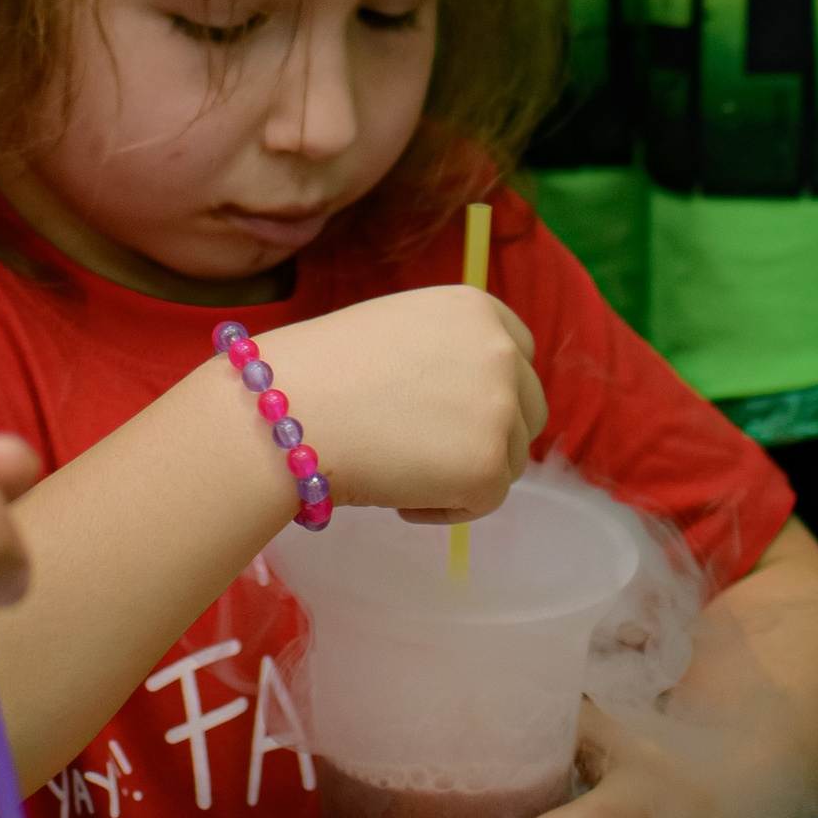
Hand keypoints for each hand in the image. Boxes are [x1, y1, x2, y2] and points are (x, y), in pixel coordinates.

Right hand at [276, 284, 544, 519]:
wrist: (288, 410)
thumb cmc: (321, 370)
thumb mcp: (399, 330)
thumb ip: (446, 352)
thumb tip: (469, 397)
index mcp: (476, 309)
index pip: (521, 351)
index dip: (492, 387)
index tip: (460, 412)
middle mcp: (502, 351)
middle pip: (529, 408)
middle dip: (489, 433)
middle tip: (430, 450)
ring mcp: (501, 409)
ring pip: (509, 458)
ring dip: (464, 471)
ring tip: (399, 467)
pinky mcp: (489, 466)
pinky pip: (484, 501)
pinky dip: (445, 508)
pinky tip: (398, 493)